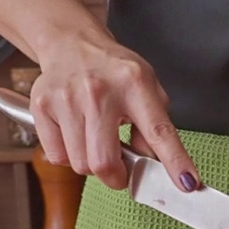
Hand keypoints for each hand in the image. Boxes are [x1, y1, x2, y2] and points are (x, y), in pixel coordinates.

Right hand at [31, 35, 199, 191]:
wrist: (72, 44)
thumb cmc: (114, 72)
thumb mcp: (147, 88)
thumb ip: (156, 125)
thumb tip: (154, 165)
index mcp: (135, 84)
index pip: (159, 131)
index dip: (175, 162)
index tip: (187, 184)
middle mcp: (99, 91)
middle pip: (104, 162)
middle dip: (116, 177)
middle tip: (120, 170)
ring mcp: (67, 98)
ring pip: (80, 164)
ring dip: (92, 164)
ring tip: (96, 140)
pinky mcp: (42, 106)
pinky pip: (57, 156)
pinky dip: (69, 155)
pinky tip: (75, 133)